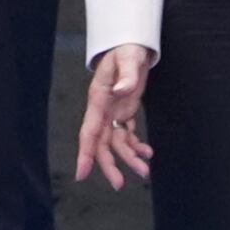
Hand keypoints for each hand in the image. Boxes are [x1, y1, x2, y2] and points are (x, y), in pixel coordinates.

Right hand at [76, 43, 154, 186]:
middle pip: (101, 144)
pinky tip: (148, 152)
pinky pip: (126, 135)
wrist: (130, 44)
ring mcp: (112, 112)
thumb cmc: (126, 49)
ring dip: (128, 158)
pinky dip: (136, 146)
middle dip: (109, 165)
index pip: (89, 132)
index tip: (82, 174)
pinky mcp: (123, 111)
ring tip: (144, 171)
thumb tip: (122, 90)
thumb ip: (127, 75)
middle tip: (119, 184)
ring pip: (116, 143)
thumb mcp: (128, 59)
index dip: (85, 154)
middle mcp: (102, 110)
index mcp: (98, 99)